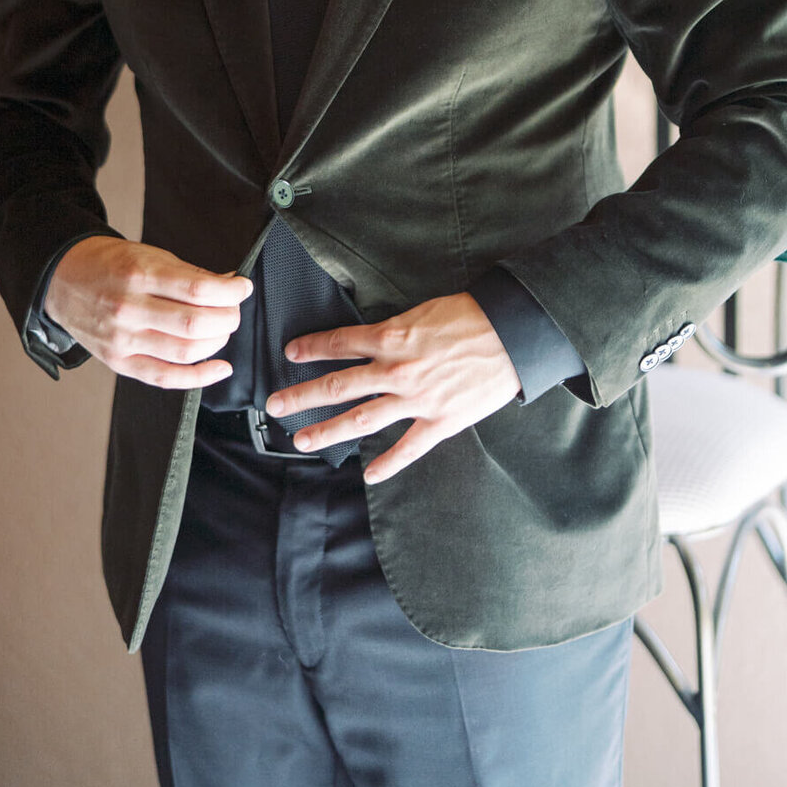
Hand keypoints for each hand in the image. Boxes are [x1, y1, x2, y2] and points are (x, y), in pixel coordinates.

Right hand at [45, 236, 251, 388]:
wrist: (63, 279)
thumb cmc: (110, 265)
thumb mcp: (149, 255)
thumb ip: (189, 274)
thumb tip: (229, 286)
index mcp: (139, 274)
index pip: (197, 290)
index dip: (230, 292)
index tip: (243, 289)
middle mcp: (129, 308)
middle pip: (195, 324)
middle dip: (227, 319)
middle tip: (233, 311)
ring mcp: (122, 339)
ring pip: (185, 352)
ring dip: (217, 343)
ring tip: (222, 331)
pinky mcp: (119, 362)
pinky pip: (165, 378)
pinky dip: (198, 377)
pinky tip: (219, 368)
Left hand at [265, 293, 520, 481]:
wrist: (511, 334)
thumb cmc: (470, 317)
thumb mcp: (422, 312)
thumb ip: (394, 330)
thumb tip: (371, 340)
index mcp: (392, 337)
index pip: (340, 344)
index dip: (312, 348)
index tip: (290, 354)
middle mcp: (396, 371)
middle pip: (339, 386)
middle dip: (303, 396)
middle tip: (275, 405)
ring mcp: (417, 400)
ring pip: (362, 420)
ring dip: (329, 431)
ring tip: (302, 440)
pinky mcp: (441, 421)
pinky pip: (408, 447)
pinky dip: (387, 463)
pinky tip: (369, 474)